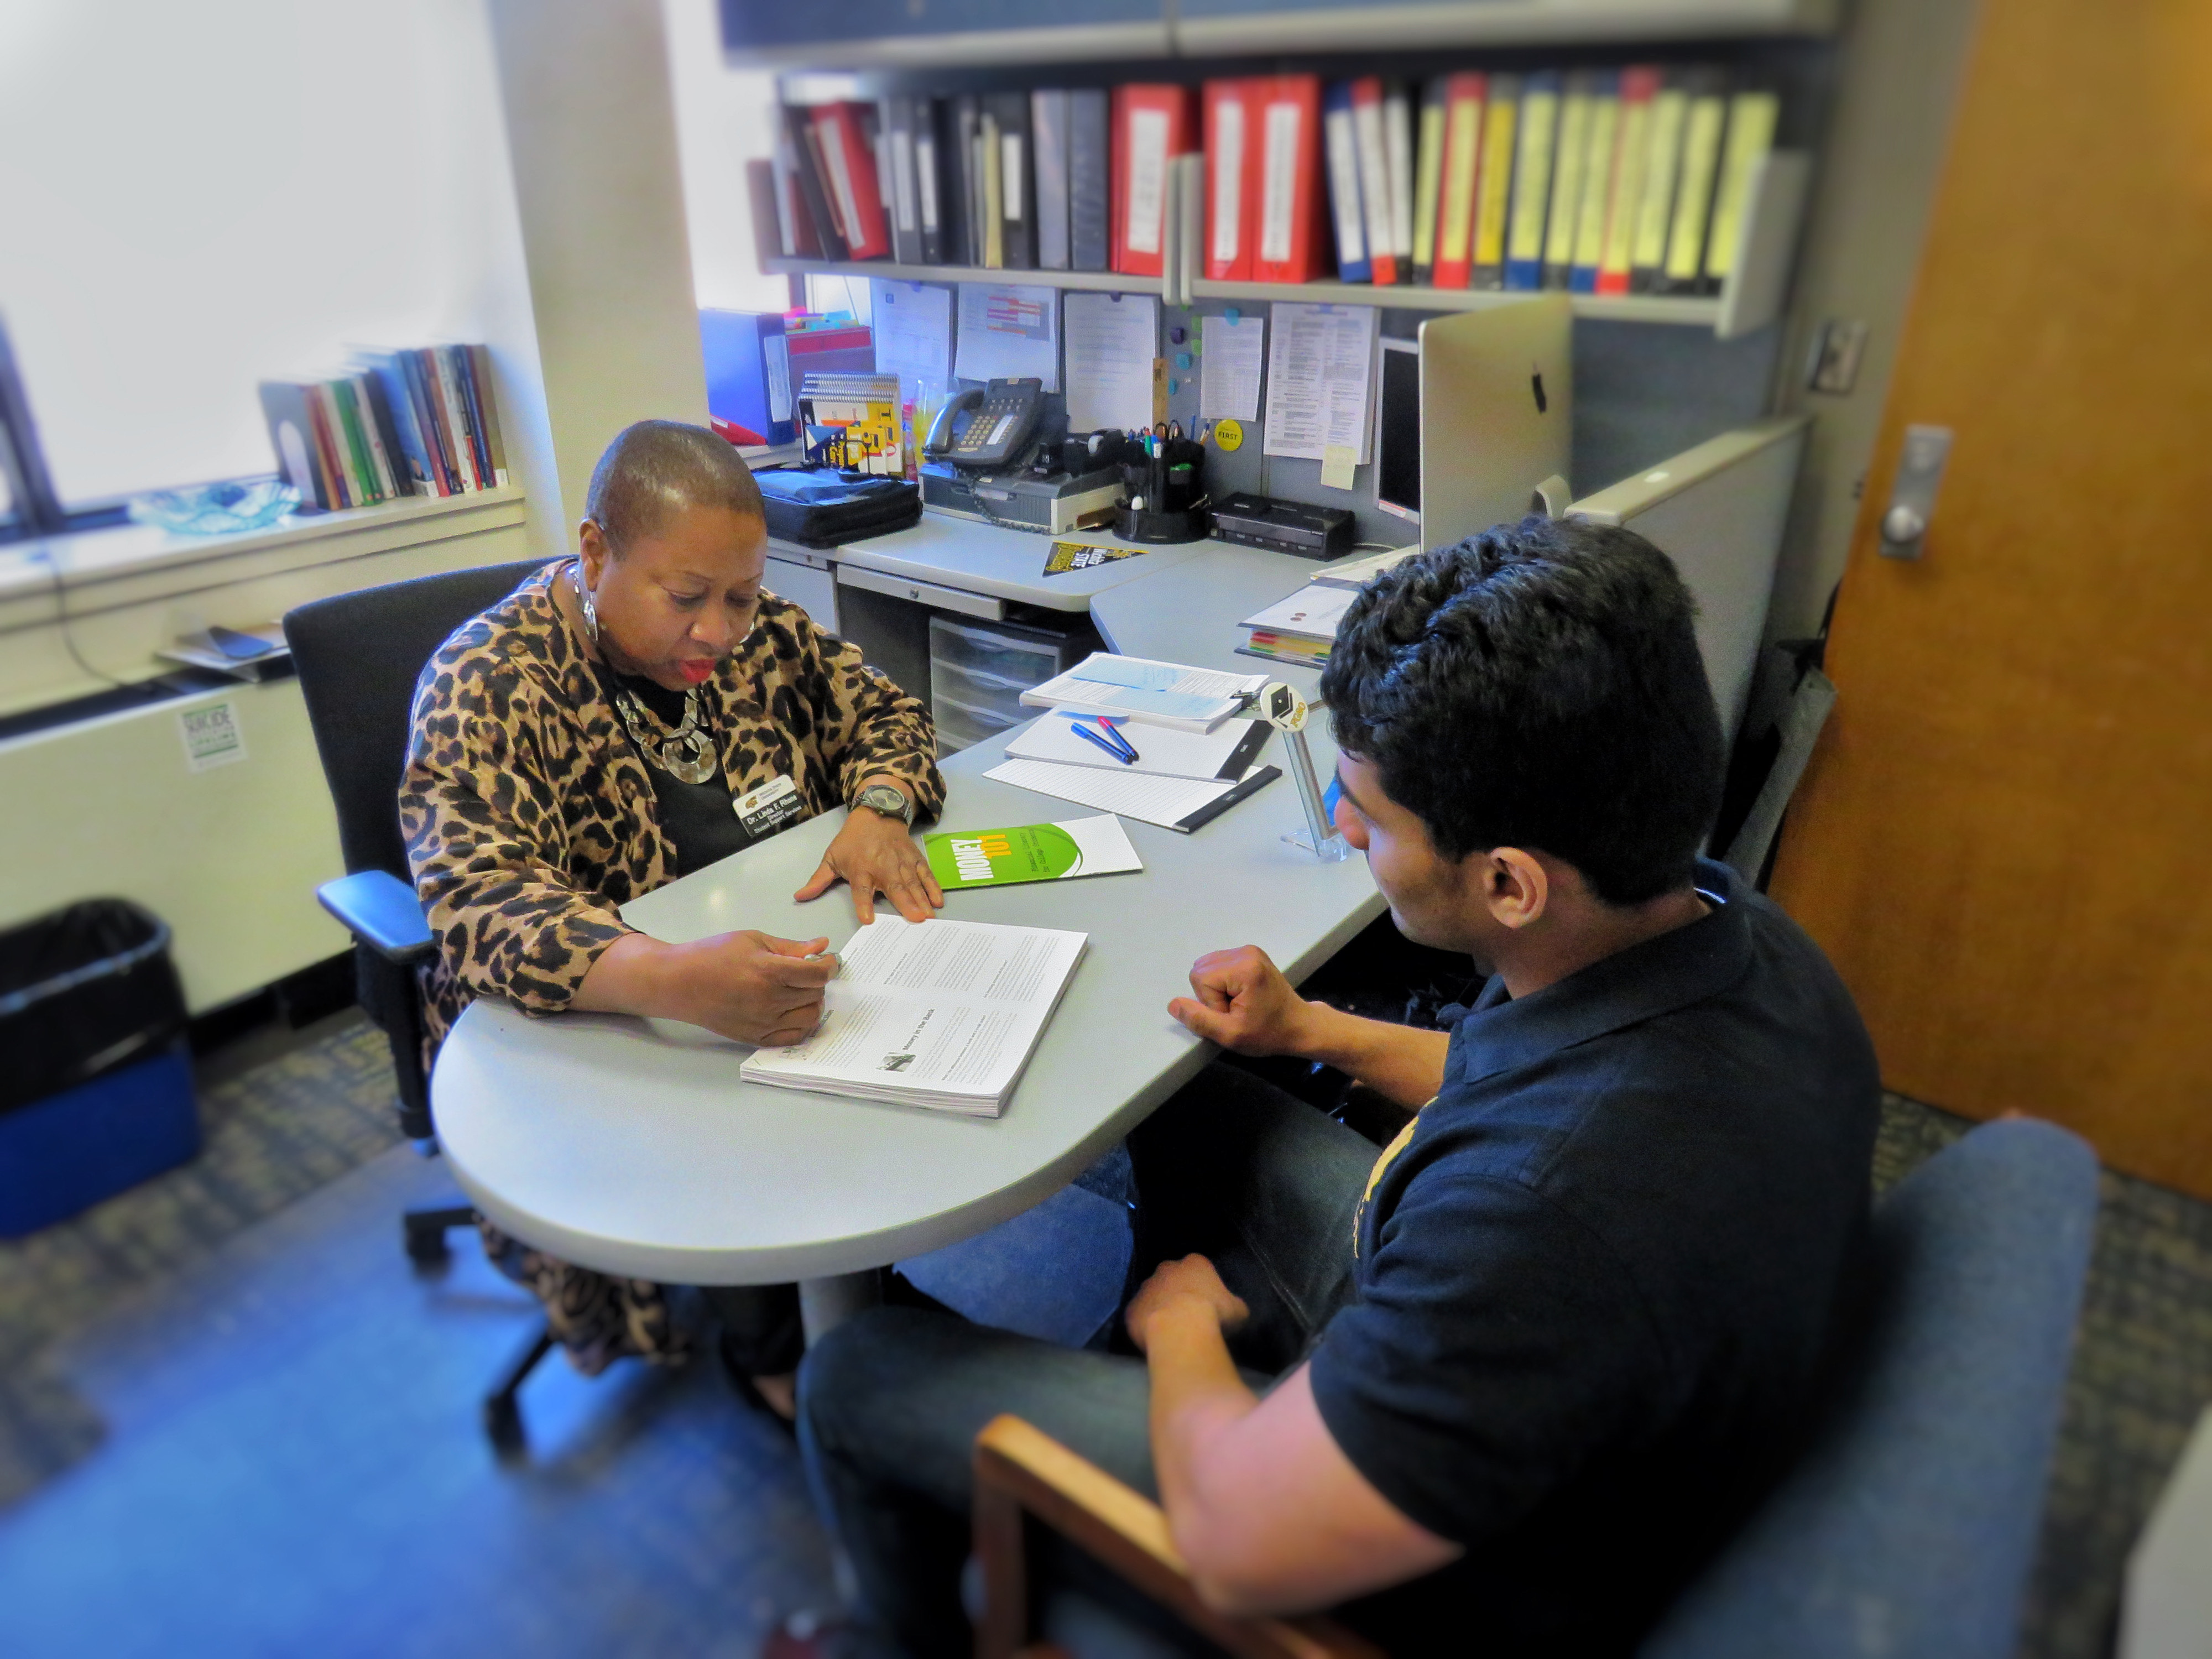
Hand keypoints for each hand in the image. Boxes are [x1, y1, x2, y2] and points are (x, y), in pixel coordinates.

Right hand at [671, 930, 837, 1045]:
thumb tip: (822, 946)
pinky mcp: (756, 1038)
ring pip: (810, 1017)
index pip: (817, 974)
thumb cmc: (714, 955)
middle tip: (807, 971)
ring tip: (800, 991)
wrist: (680, 983)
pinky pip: (794, 1037)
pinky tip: (794, 1010)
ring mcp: (763, 1023)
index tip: (827, 961)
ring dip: (813, 1002)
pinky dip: (803, 1024)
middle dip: (818, 981)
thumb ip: (790, 947)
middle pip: (816, 994)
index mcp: (768, 972)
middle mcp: (769, 1001)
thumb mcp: (753, 940)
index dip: (829, 966)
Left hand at [795, 795, 943, 923]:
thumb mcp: (832, 857)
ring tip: (930, 916)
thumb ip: (818, 880)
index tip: (868, 920)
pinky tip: (938, 900)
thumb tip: (799, 897)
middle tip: (916, 919)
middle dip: (905, 903)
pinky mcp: (915, 859)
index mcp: (860, 869)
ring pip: (913, 883)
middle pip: (894, 887)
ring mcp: (901, 863)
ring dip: (922, 899)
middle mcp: (882, 867)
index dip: (863, 904)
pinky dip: (933, 886)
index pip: (861, 889)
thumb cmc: (852, 840)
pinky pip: (925, 874)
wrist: (877, 812)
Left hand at [1126, 1254, 1248, 1354]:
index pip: (1198, 1268)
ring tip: (1171, 1330)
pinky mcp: (1131, 1308)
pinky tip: (1156, 1339)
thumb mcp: (1238, 1310)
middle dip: (1177, 1292)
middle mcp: (1166, 1269)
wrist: (1180, 1329)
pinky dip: (1145, 1325)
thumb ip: (1234, 1305)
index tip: (1208, 1304)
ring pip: (1152, 1295)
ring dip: (1159, 1307)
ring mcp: (1146, 1287)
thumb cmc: (1213, 1314)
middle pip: (1172, 1278)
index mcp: (1194, 1263)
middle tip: (1188, 1315)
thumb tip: (1233, 1310)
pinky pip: (1139, 1316)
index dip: (1203, 1286)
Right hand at [1167, 945, 1319, 1057]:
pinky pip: (1218, 966)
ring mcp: (1249, 951)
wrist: (1298, 1026)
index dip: (1210, 1003)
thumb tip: (1173, 1004)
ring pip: (1207, 967)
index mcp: (1244, 967)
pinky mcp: (1250, 955)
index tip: (1233, 1015)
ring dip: (1216, 989)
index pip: (1199, 979)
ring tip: (1239, 1003)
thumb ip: (1199, 1020)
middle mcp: (1246, 952)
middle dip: (1211, 994)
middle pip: (1201, 969)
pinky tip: (1241, 995)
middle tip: (1236, 1010)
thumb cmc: (1269, 1033)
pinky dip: (1223, 983)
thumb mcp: (1231, 1035)